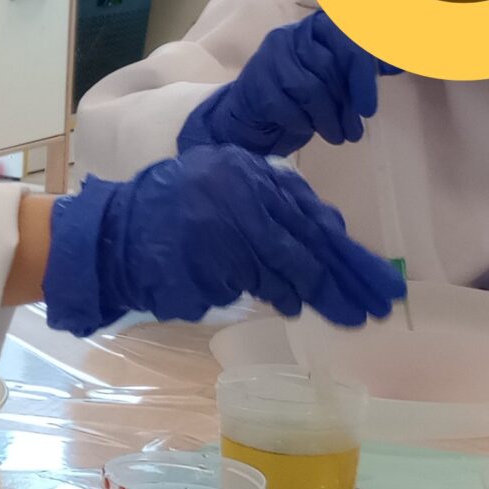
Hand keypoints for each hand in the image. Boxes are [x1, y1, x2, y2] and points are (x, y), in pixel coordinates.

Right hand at [43, 145, 403, 334]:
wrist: (109, 237)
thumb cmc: (172, 209)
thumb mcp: (226, 185)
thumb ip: (273, 201)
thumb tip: (332, 227)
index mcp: (246, 174)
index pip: (309, 217)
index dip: (346, 253)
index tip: (378, 283)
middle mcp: (236, 198)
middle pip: (304, 247)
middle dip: (343, 283)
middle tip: (377, 311)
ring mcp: (218, 233)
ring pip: (278, 272)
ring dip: (309, 295)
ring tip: (342, 315)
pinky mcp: (202, 266)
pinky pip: (243, 288)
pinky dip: (264, 297)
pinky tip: (286, 306)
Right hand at [180, 13, 397, 156]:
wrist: (255, 112)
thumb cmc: (304, 92)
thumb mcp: (340, 77)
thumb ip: (368, 65)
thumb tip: (402, 61)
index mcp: (318, 26)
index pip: (347, 38)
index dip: (363, 73)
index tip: (370, 109)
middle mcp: (292, 35)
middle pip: (330, 66)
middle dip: (347, 105)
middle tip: (356, 132)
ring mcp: (270, 58)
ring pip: (311, 88)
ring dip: (329, 120)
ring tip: (339, 137)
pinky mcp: (256, 83)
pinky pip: (288, 107)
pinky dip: (303, 124)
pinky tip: (307, 129)